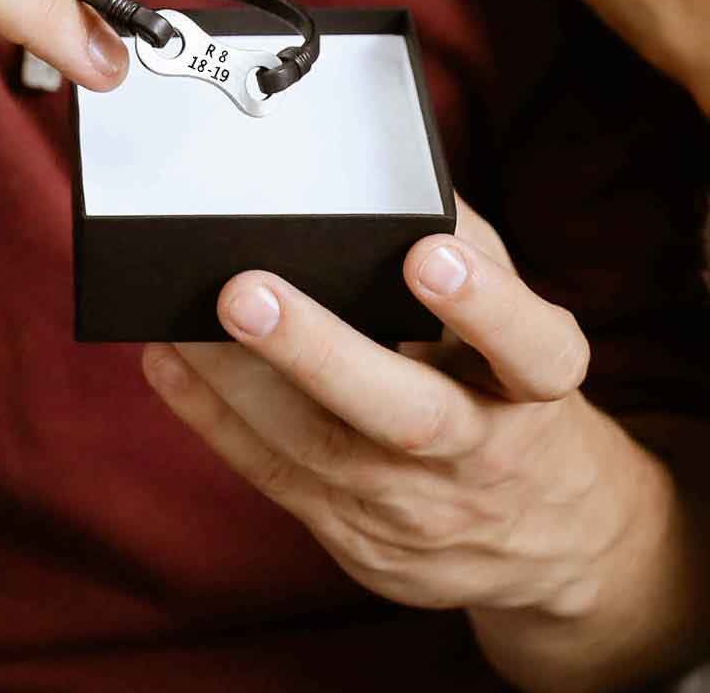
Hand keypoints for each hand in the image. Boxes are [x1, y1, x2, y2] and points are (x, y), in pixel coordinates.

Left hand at [141, 197, 653, 619]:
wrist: (540, 534)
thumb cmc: (507, 390)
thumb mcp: (518, 323)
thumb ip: (469, 249)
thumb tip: (387, 174)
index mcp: (534, 389)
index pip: (533, 352)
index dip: (485, 306)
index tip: (428, 254)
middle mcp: (479, 453)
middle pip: (407, 415)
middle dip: (321, 354)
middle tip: (247, 293)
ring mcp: (411, 506)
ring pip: (318, 448)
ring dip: (237, 381)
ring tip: (182, 317)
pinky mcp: (353, 533)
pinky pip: (273, 474)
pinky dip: (213, 417)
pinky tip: (169, 361)